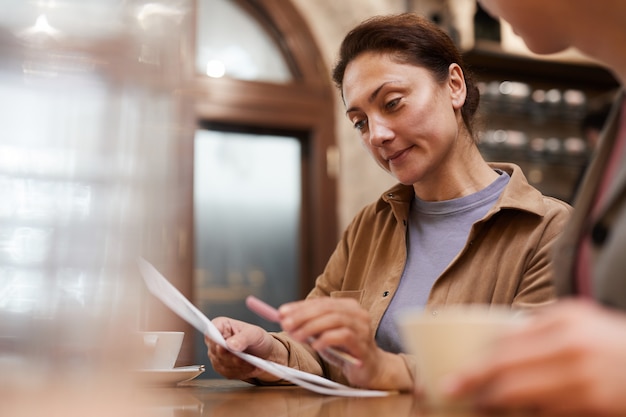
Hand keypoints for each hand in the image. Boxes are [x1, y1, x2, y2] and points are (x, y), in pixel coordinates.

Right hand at [206, 317, 284, 380]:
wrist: (264, 352)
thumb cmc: (257, 338)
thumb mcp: (254, 334)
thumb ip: (242, 338)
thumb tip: (230, 344)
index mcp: (220, 326)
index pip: (211, 332)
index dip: (215, 340)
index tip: (223, 346)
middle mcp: (215, 341)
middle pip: (215, 351)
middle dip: (230, 356)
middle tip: (241, 358)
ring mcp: (217, 356)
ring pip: (222, 364)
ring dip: (238, 366)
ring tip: (252, 364)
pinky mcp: (222, 368)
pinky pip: (228, 373)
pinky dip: (241, 372)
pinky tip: (251, 368)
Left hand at [278, 297, 412, 390]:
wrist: (372, 369)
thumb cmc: (346, 350)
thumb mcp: (325, 335)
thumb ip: (310, 326)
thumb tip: (285, 319)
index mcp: (348, 306)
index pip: (320, 302)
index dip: (299, 306)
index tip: (281, 312)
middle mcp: (357, 313)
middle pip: (326, 308)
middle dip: (303, 315)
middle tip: (286, 324)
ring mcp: (362, 328)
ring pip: (334, 319)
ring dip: (311, 327)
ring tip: (296, 336)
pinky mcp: (363, 344)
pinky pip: (343, 336)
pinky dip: (326, 339)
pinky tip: (315, 346)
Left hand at [442, 299, 625, 414]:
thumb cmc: (608, 338)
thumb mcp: (577, 317)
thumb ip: (538, 325)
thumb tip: (496, 342)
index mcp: (565, 323)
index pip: (508, 348)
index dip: (477, 368)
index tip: (453, 379)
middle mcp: (574, 352)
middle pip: (512, 378)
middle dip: (479, 390)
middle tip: (455, 394)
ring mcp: (587, 383)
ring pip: (528, 402)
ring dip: (500, 406)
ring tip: (482, 405)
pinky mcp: (596, 408)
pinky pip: (551, 415)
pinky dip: (530, 415)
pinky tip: (517, 413)